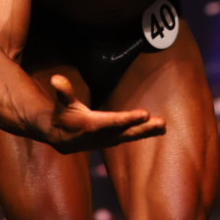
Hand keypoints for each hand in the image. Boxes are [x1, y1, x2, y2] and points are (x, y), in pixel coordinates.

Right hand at [42, 74, 165, 152]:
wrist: (60, 138)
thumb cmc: (62, 115)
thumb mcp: (62, 102)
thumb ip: (63, 91)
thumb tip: (55, 79)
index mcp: (91, 125)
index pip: (113, 122)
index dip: (128, 119)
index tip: (144, 114)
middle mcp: (103, 135)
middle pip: (126, 131)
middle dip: (143, 128)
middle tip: (160, 123)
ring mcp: (109, 140)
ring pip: (131, 136)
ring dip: (148, 131)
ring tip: (163, 126)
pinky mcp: (113, 140)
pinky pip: (131, 137)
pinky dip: (144, 133)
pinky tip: (158, 130)